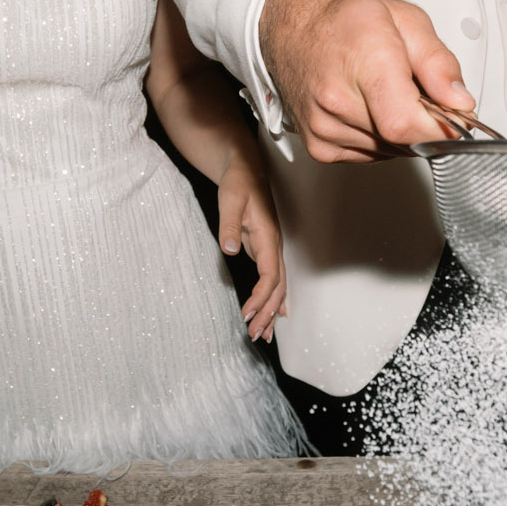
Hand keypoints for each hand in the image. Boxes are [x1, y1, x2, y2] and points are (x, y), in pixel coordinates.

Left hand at [216, 158, 286, 341]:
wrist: (244, 169)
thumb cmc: (237, 183)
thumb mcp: (229, 200)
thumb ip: (229, 225)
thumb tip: (230, 250)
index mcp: (267, 236)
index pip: (270, 275)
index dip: (260, 297)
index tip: (246, 314)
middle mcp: (273, 246)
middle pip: (278, 287)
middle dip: (268, 313)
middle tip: (256, 336)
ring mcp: (270, 249)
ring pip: (278, 286)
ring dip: (272, 311)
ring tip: (265, 336)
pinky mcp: (263, 249)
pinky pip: (272, 280)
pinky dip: (272, 300)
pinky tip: (274, 316)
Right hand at [259, 0, 473, 162]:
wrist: (293, 24)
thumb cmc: (345, 18)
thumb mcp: (406, 19)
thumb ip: (439, 62)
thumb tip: (460, 102)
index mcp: (364, 61)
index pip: (406, 124)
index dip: (441, 130)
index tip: (455, 119)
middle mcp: (336, 99)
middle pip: (404, 139)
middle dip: (425, 123)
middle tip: (418, 91)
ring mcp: (324, 126)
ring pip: (391, 151)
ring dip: (402, 130)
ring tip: (388, 92)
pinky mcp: (319, 147)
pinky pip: (370, 155)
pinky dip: (380, 137)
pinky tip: (370, 107)